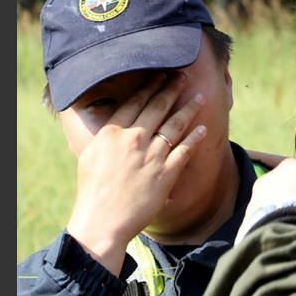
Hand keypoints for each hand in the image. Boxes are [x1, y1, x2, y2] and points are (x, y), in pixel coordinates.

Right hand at [66, 73, 207, 274]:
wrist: (102, 220)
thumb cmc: (93, 191)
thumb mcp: (91, 156)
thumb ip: (108, 138)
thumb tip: (118, 126)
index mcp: (112, 133)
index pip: (135, 102)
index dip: (151, 86)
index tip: (161, 75)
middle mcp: (133, 139)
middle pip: (157, 107)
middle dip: (172, 89)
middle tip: (184, 76)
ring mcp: (151, 155)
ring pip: (175, 125)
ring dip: (189, 108)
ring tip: (199, 97)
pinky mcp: (166, 173)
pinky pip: (185, 150)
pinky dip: (196, 137)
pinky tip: (204, 128)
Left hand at [245, 158, 295, 238]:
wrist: (290, 224)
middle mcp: (273, 174)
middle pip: (288, 187)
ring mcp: (257, 194)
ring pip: (274, 203)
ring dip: (282, 213)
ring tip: (295, 230)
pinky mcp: (247, 215)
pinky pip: (264, 220)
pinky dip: (272, 226)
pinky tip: (282, 236)